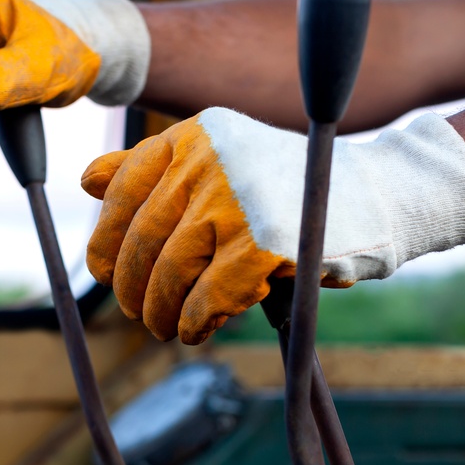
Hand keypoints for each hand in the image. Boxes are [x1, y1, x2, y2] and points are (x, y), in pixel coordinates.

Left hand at [81, 107, 464, 343]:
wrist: (377, 194)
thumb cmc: (289, 186)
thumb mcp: (221, 160)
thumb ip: (156, 167)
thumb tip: (87, 181)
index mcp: (194, 134)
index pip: (122, 188)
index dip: (106, 238)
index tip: (107, 272)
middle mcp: (208, 157)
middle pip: (142, 237)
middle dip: (134, 286)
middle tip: (140, 313)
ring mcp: (236, 198)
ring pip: (169, 270)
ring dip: (160, 310)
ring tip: (166, 328)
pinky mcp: (264, 241)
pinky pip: (208, 295)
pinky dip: (196, 320)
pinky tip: (198, 330)